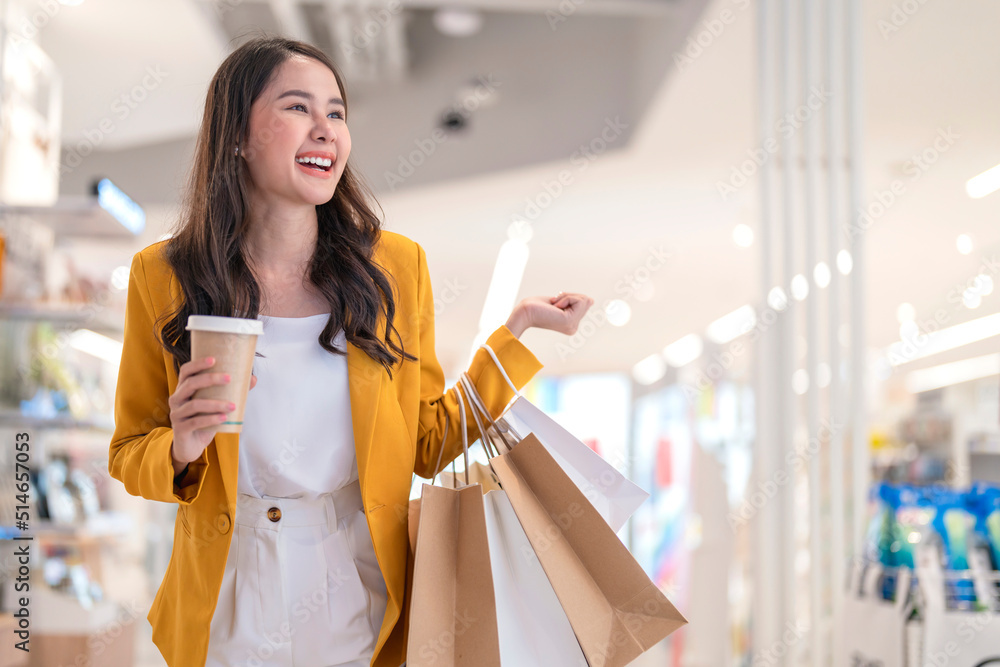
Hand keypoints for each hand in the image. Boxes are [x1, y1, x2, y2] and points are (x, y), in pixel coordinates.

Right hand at [168, 356, 237, 474]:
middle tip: (229, 378)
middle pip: (190, 384)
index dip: (198, 364)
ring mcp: (176, 414)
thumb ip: (231, 392)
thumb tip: (252, 378)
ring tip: (233, 405)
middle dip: (210, 379)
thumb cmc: (204, 420)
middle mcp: (177, 398)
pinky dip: (211, 419)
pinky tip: (224, 418)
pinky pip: (196, 422)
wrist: (191, 446)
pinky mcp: (180, 429)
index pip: (186, 371)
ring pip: (195, 405)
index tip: (214, 359)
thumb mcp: (216, 405)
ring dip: (216, 404)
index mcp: (183, 389)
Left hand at [510, 292, 593, 335]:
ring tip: (554, 305)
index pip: (584, 303)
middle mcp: (574, 328)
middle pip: (586, 301)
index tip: (555, 304)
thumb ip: (576, 302)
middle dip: (569, 296)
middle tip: (554, 303)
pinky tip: (555, 306)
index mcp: (571, 325)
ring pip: (584, 300)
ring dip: (566, 296)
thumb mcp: (560, 302)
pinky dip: (566, 297)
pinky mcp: (569, 321)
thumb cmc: (536, 306)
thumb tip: (591, 300)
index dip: (570, 297)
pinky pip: (579, 300)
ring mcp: (572, 326)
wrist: (524, 312)